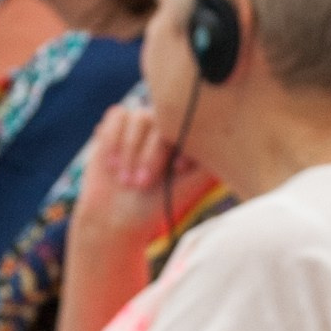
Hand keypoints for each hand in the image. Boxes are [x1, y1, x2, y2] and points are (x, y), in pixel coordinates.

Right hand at [69, 98, 194, 258]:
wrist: (120, 214)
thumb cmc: (157, 203)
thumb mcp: (189, 185)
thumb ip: (205, 162)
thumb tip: (218, 142)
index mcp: (189, 137)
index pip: (190, 125)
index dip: (180, 147)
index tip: (177, 171)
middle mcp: (168, 124)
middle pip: (163, 121)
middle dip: (151, 155)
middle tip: (142, 184)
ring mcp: (144, 120)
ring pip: (139, 119)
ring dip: (130, 152)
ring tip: (126, 180)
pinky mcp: (118, 120)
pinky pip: (117, 116)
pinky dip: (113, 140)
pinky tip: (112, 164)